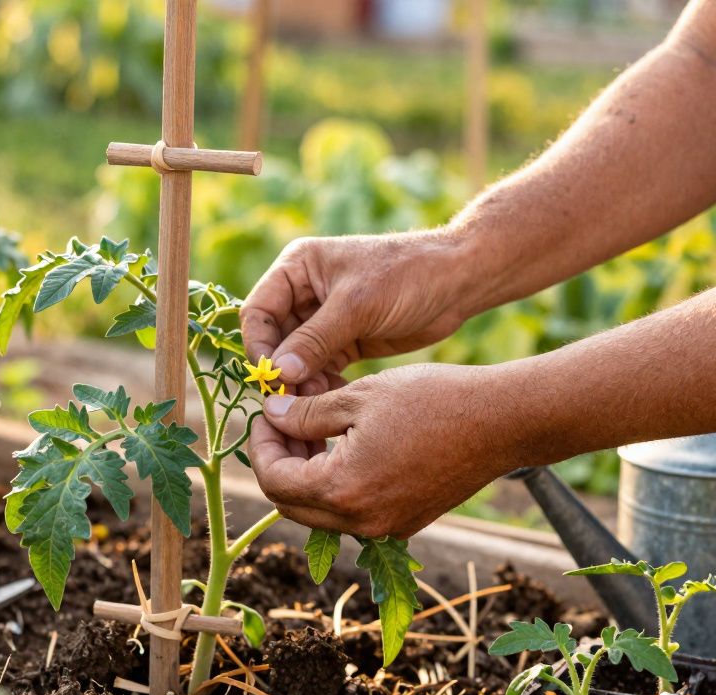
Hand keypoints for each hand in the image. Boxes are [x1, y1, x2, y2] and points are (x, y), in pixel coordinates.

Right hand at [240, 232, 472, 393]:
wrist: (457, 282)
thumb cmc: (406, 276)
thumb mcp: (357, 305)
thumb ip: (315, 340)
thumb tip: (278, 373)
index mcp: (297, 268)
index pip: (258, 311)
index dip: (259, 345)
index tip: (270, 376)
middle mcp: (304, 293)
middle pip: (273, 339)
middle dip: (281, 369)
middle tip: (289, 401)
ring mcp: (323, 320)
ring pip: (295, 359)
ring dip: (300, 383)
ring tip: (313, 405)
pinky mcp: (344, 342)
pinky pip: (319, 369)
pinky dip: (321, 386)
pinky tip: (330, 402)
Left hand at [247, 363, 522, 537]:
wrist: (501, 421)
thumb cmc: (431, 400)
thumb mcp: (359, 396)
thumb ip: (305, 413)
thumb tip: (270, 415)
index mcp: (343, 490)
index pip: (273, 480)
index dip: (259, 445)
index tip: (264, 413)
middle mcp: (361, 521)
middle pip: (290, 504)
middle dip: (278, 461)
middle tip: (281, 420)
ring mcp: (385, 528)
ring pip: (320, 511)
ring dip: (306, 473)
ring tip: (311, 426)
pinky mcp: (405, 522)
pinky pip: (352, 511)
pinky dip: (337, 483)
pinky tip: (343, 443)